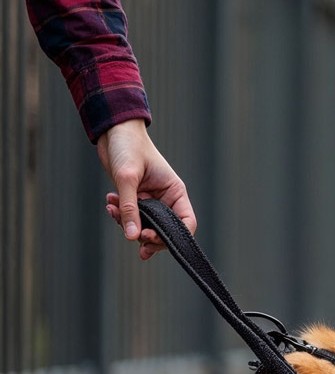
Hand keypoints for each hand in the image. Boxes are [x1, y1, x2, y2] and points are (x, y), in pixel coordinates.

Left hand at [97, 119, 195, 259]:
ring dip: (128, 224)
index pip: (186, 222)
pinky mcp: (136, 198)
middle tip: (136, 241)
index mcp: (175, 192)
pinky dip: (120, 215)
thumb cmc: (128, 146)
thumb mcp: (127, 178)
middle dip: (149, 237)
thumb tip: (132, 236)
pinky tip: (110, 204)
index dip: (174, 237)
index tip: (152, 239)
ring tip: (113, 211)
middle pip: (165, 230)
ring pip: (145, 225)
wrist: (113, 131)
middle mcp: (166, 198)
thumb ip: (129, 208)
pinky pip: (131, 216)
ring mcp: (151, 200)